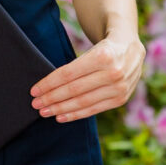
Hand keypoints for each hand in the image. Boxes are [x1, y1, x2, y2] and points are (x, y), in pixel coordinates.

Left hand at [30, 31, 144, 122]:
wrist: (131, 48)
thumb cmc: (104, 48)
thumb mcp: (91, 49)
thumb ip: (74, 67)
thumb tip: (46, 87)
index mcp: (102, 56)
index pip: (68, 74)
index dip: (49, 84)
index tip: (34, 91)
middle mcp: (113, 72)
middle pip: (74, 90)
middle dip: (51, 98)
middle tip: (35, 104)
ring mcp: (119, 88)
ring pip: (82, 102)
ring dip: (61, 109)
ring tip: (45, 111)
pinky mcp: (121, 99)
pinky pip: (94, 110)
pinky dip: (76, 114)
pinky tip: (61, 117)